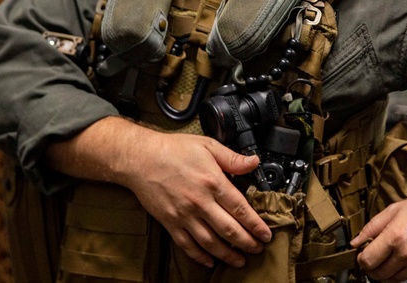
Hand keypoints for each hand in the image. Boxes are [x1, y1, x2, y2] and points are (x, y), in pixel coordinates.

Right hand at [122, 129, 272, 267]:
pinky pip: (187, 245)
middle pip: (229, 229)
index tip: (265, 233)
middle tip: (258, 249)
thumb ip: (232, 158)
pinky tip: (210, 261)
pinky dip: (200, 256)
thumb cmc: (173, 149)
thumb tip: (254, 162)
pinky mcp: (170, 223)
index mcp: (212, 182)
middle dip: (247, 243)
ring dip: (227, 254)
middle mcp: (200, 202)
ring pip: (210, 242)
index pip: (240, 209)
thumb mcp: (207, 145)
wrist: (140, 158)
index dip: (256, 224)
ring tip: (240, 260)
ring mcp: (184, 215)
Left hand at [351, 187, 406, 281]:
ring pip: (394, 279)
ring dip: (388, 272)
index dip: (362, 259)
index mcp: (395, 236)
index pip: (368, 261)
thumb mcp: (396, 209)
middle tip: (374, 258)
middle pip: (379, 274)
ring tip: (391, 257)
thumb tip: (356, 242)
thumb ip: (372, 227)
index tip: (362, 255)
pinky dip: (405, 270)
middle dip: (373, 268)